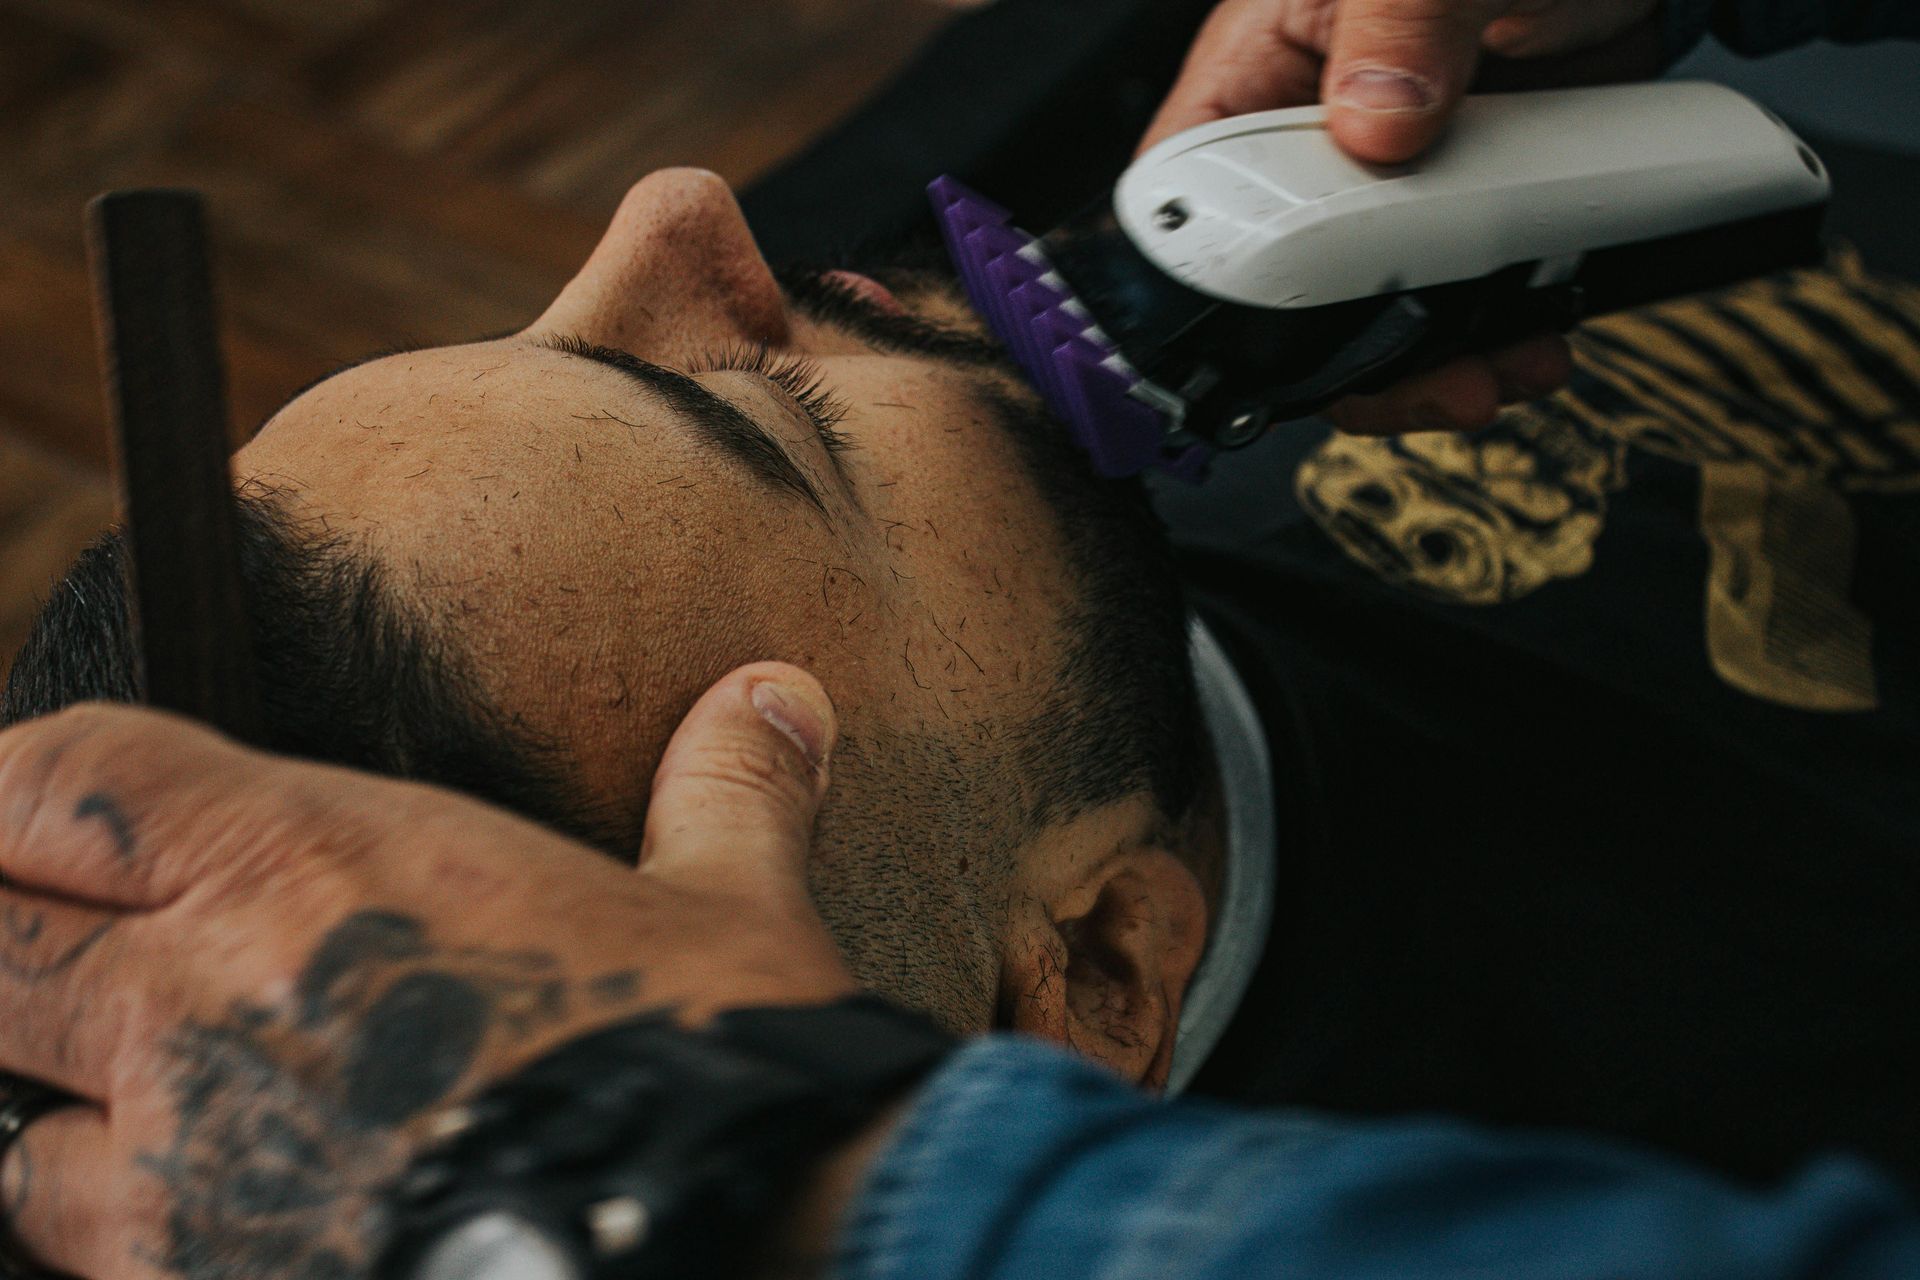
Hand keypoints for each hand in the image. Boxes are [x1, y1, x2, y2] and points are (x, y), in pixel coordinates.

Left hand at [0, 662, 853, 1278]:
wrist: (721, 1248)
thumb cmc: (706, 1068)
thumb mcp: (732, 907)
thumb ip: (724, 788)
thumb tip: (776, 699)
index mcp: (309, 858)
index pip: (61, 776)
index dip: (22, 787)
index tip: (40, 812)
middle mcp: (204, 1001)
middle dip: (10, 944)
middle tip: (66, 962)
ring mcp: (180, 1168)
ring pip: (5, 1136)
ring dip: (57, 1118)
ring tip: (148, 1119)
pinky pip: (80, 1262)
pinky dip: (114, 1239)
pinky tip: (211, 1223)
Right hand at [1140, 0, 1664, 433]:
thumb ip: (1401, 22)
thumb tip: (1374, 122)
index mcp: (1266, 68)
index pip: (1195, 185)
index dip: (1216, 264)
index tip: (1274, 309)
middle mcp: (1322, 138)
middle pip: (1285, 280)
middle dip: (1347, 347)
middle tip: (1408, 369)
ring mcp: (1398, 184)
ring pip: (1377, 307)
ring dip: (1434, 357)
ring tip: (1492, 368)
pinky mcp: (1472, 207)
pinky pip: (1463, 296)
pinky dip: (1498, 332)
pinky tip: (1530, 338)